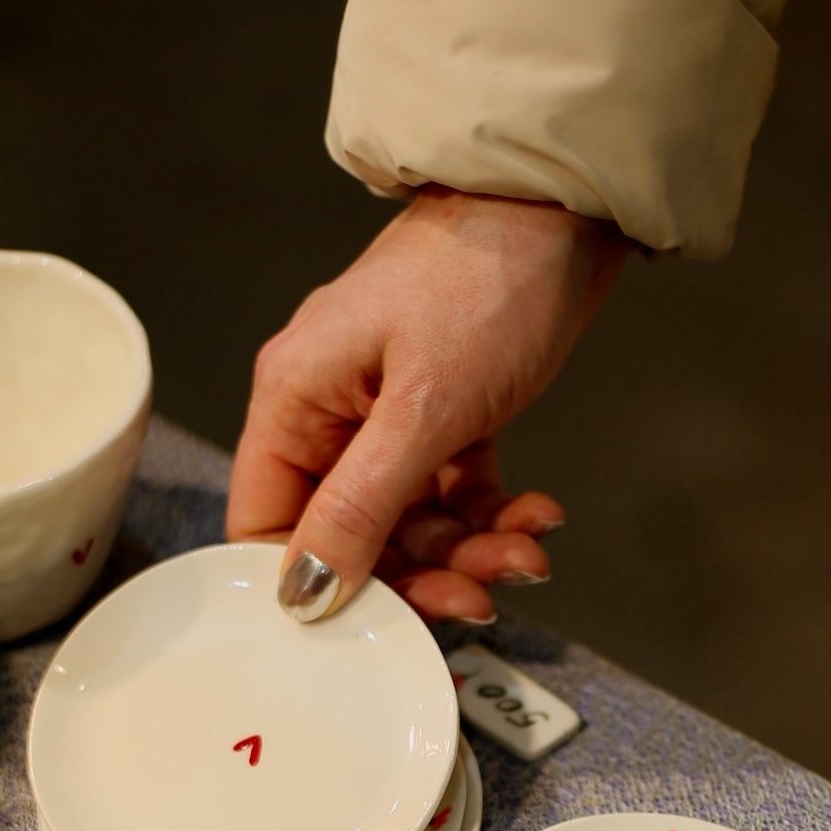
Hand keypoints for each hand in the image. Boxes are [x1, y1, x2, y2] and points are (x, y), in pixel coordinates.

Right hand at [227, 187, 628, 621]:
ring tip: (528, 551)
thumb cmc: (484, 282)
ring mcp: (388, 410)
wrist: (565, 208)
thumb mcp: (420, 410)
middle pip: (349, 534)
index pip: (265, 522)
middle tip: (480, 597)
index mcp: (295, 399)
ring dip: (470, 548)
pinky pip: (454, 488)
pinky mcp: (444, 409)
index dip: (308, 582)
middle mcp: (331, 409)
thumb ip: (360, 506)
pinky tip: (536, 517)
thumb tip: (304, 591)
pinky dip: (493, 513)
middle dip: (419, 572)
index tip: (367, 621)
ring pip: (412, 519)